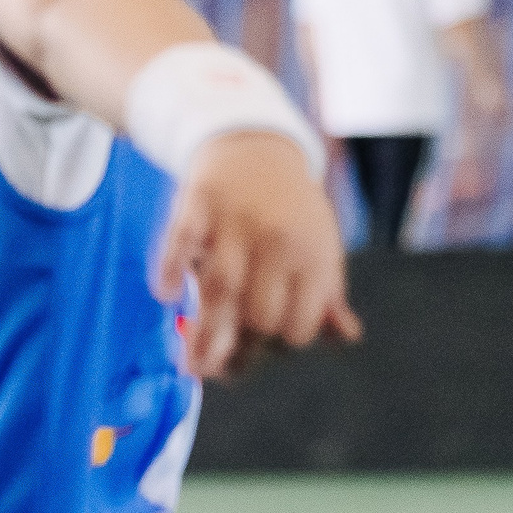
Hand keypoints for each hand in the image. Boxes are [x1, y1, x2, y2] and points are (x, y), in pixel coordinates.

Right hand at [153, 132, 363, 376]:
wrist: (254, 145)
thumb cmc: (291, 209)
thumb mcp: (320, 246)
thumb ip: (327, 295)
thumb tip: (346, 338)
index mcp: (313, 256)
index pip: (300, 321)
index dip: (284, 340)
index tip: (268, 344)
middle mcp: (277, 240)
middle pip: (258, 311)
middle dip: (241, 345)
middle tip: (222, 365)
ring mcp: (236, 221)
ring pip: (220, 286)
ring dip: (205, 331)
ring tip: (194, 368)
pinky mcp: (199, 202)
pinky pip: (181, 239)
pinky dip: (171, 265)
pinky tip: (165, 294)